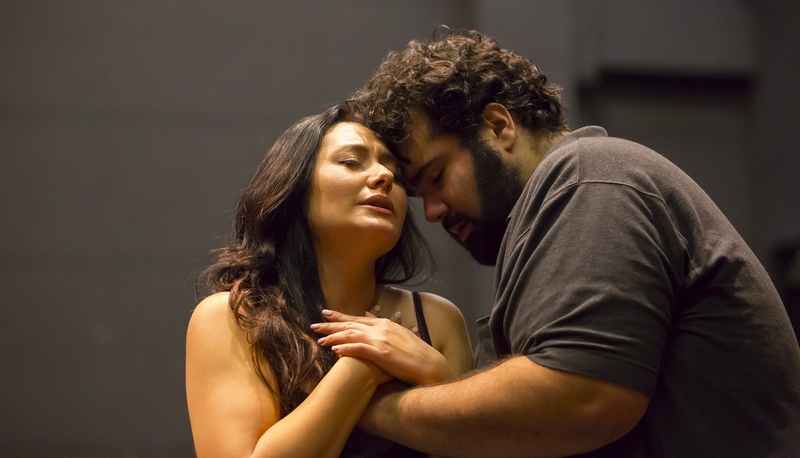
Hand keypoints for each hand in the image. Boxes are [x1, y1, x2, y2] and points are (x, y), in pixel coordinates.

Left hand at [311, 309, 451, 385]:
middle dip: (331, 325)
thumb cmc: (415, 352)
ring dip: (334, 337)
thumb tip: (371, 314)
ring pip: (351, 335)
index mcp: (384, 323)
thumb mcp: (399, 332)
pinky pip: (359, 349)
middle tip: (314, 326)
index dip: (340, 317)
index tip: (326, 314)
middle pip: (350, 324)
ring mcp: (381, 340)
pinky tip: (334, 350)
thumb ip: (383, 324)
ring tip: (320, 340)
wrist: (429, 364)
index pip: (357, 318)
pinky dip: (346, 348)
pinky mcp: (382, 353)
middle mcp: (381, 328)